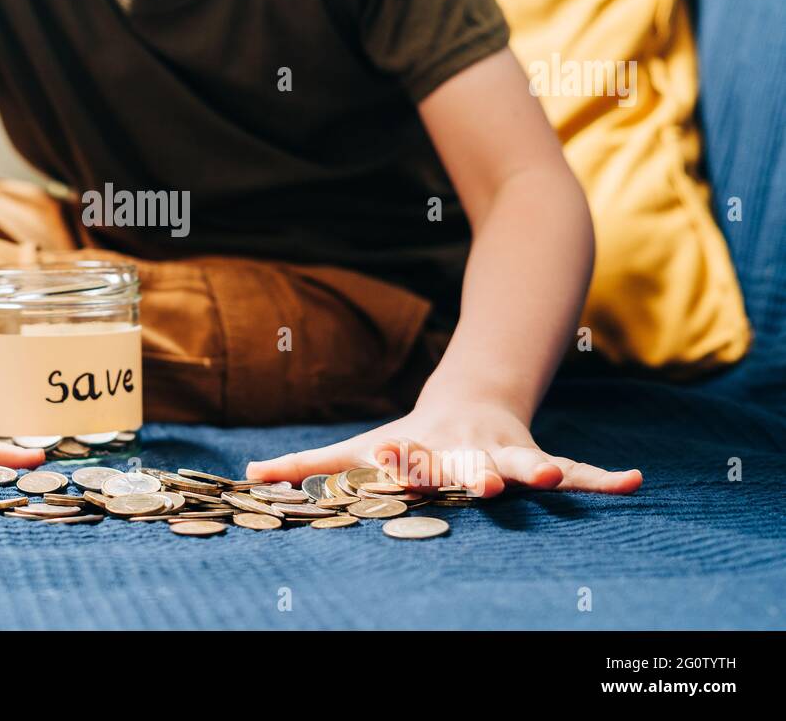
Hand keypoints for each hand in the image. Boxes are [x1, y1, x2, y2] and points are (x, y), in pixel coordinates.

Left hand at [246, 400, 641, 496]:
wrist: (469, 396)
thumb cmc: (405, 439)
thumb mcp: (356, 448)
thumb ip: (305, 465)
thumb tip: (244, 473)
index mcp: (416, 452)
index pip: (405, 462)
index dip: (400, 466)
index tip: (394, 469)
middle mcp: (459, 449)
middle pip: (464, 463)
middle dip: (472, 473)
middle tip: (480, 483)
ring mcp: (501, 450)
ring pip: (521, 461)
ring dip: (537, 469)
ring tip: (557, 476)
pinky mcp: (535, 453)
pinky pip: (577, 467)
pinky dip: (604, 477)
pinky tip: (636, 484)